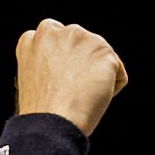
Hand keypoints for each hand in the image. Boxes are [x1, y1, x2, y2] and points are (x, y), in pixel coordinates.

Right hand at [14, 18, 127, 136]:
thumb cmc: (43, 111)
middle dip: (80, 66)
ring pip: (101, 60)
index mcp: (37, 37)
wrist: (52, 123)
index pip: (59, 41)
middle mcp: (59, 31)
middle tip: (67, 91)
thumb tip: (77, 66)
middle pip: (82, 47)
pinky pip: (118, 76)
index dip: (61, 65)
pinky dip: (111, 91)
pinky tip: (91, 99)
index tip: (56, 83)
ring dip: (96, 78)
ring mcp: (83, 39)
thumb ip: (52, 62)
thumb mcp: (36, 78)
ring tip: (77, 96)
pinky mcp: (104, 52)